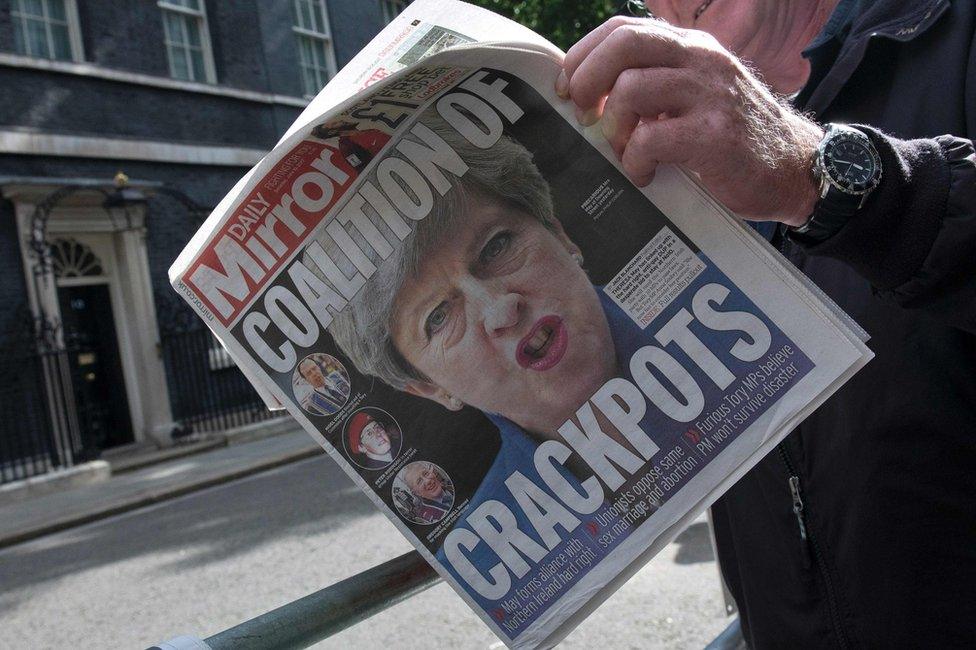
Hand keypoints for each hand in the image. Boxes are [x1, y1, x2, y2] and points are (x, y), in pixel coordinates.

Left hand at [556, 16, 822, 225]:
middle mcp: (701, 59)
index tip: (567, 88)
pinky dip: (635, 161)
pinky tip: (645, 174)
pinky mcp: (714, 135)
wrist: (794, 169)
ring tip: (624, 152)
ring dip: (613, 127)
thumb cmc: (733, 137)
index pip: (623, 28)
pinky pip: (650, 138)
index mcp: (691, 46)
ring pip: (631, 89)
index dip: (583, 56)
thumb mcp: (695, 94)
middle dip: (587, 80)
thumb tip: (588, 94)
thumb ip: (655, 84)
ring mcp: (710, 94)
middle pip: (623, 44)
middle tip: (582, 115)